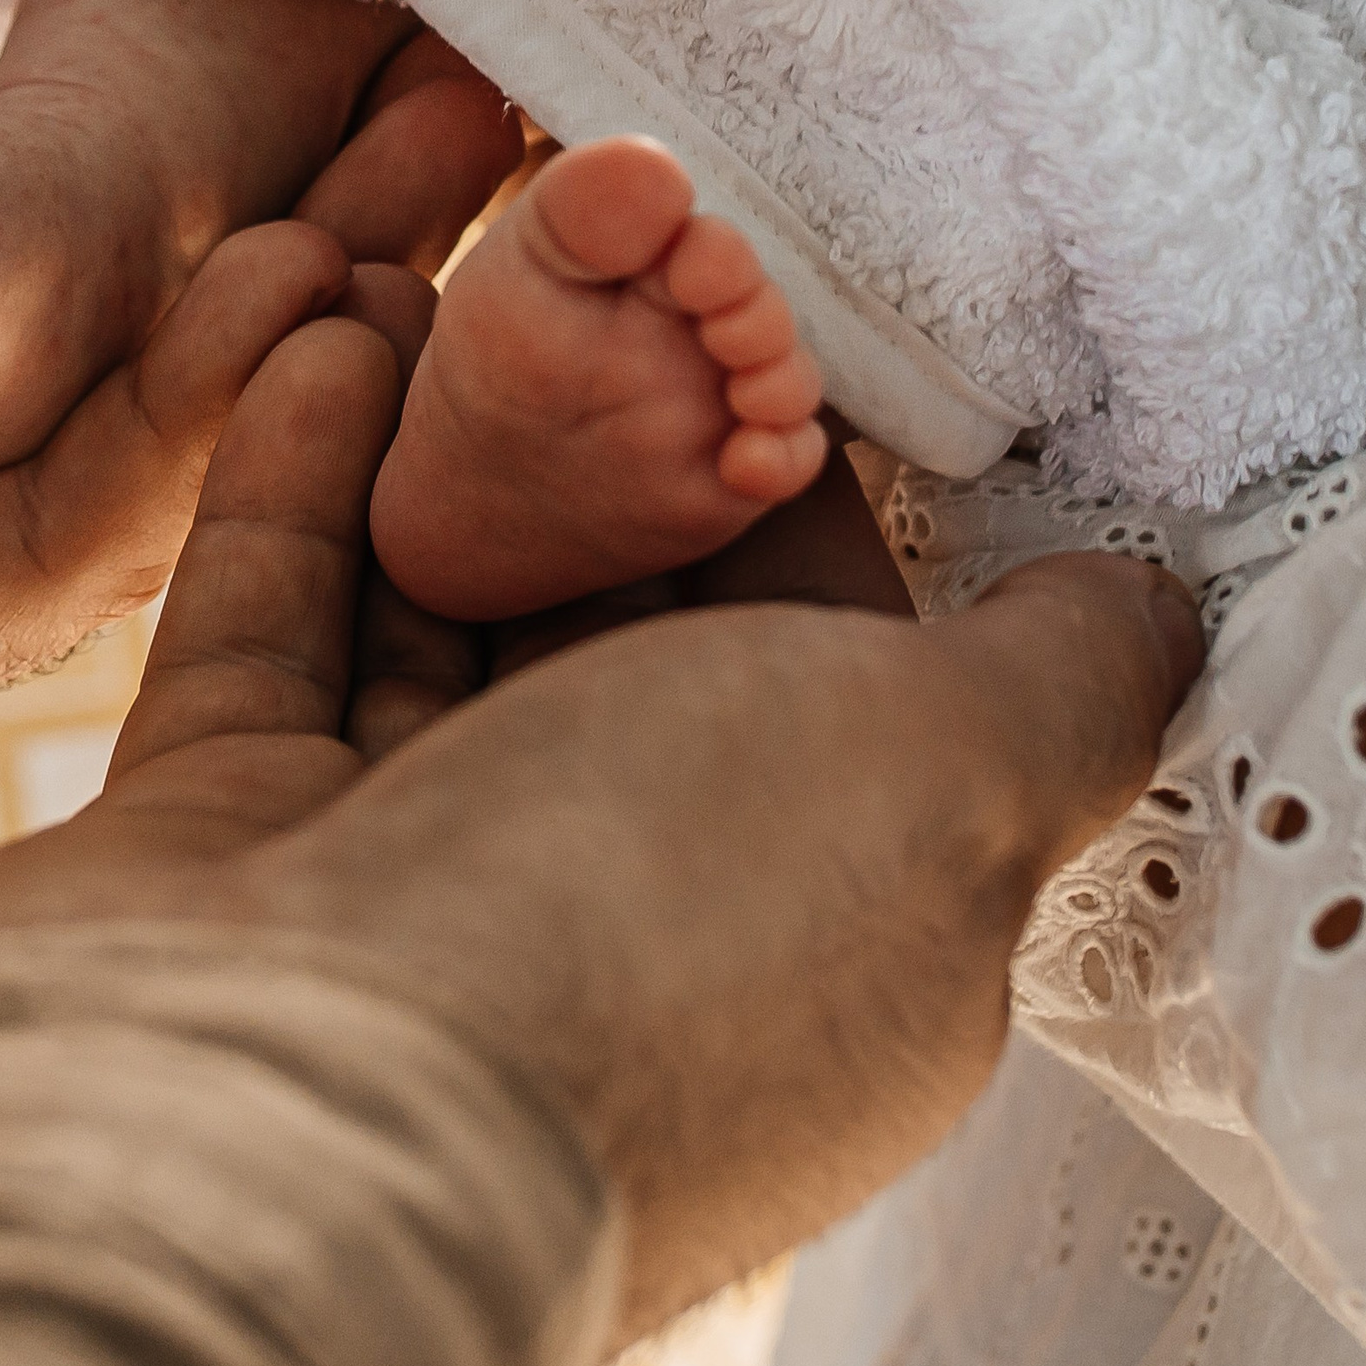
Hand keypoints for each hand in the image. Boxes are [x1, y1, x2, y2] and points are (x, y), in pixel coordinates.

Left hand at [0, 0, 511, 830]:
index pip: (189, 189)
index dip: (326, 86)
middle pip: (232, 314)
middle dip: (389, 191)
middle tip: (525, 50)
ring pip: (183, 436)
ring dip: (328, 300)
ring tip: (449, 159)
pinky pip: (55, 547)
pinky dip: (180, 435)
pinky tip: (277, 310)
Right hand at [0, 314, 1201, 1339]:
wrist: (281, 1111)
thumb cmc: (644, 933)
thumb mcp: (944, 779)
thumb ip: (1057, 681)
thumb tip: (1137, 609)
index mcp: (806, 917)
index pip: (826, 660)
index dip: (798, 483)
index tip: (763, 320)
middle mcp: (608, 899)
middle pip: (616, 613)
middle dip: (605, 439)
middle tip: (595, 254)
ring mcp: (400, 865)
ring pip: (434, 594)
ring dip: (443, 423)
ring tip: (447, 254)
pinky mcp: (229, 814)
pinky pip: (276, 600)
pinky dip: (305, 462)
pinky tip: (336, 320)